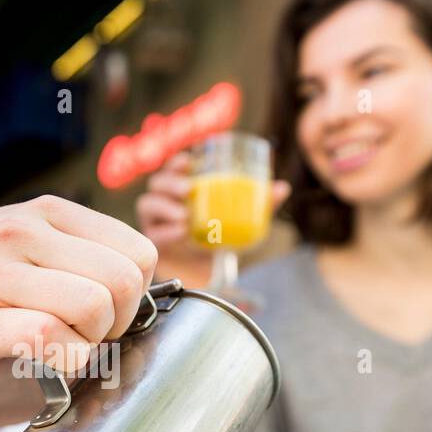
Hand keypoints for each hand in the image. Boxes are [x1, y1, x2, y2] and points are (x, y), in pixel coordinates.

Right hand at [0, 195, 156, 373]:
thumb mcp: (21, 238)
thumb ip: (76, 252)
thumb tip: (139, 288)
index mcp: (48, 211)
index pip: (139, 252)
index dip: (135, 295)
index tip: (106, 315)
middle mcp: (27, 231)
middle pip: (125, 283)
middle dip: (119, 324)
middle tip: (86, 339)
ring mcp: (1, 271)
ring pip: (95, 309)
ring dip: (90, 344)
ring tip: (59, 349)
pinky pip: (52, 340)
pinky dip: (60, 362)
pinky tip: (39, 364)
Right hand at [135, 152, 288, 287]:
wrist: (207, 271)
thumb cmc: (220, 236)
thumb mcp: (242, 218)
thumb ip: (260, 203)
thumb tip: (282, 187)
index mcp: (183, 188)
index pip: (174, 168)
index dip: (177, 162)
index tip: (189, 161)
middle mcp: (166, 201)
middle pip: (157, 183)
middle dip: (170, 183)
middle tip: (188, 190)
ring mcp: (156, 221)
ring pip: (148, 204)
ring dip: (165, 206)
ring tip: (184, 216)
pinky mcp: (154, 242)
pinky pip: (153, 232)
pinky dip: (167, 231)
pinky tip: (181, 232)